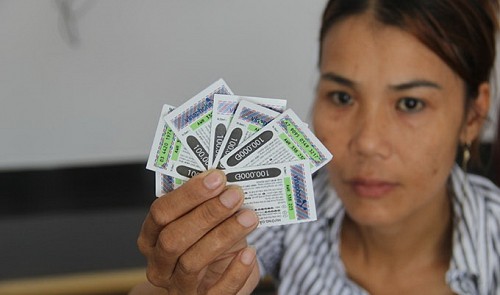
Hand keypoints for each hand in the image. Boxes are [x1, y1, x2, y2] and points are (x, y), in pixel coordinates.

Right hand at [136, 169, 259, 294]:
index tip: (216, 177)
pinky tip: (250, 252)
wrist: (215, 281)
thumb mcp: (205, 223)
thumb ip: (208, 205)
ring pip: (192, 262)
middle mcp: (159, 264)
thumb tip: (228, 182)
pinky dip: (235, 272)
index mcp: (152, 238)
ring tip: (248, 217)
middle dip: (207, 213)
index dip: (188, 194)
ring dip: (224, 235)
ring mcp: (178, 287)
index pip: (161, 213)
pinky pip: (218, 291)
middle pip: (173, 238)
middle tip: (234, 195)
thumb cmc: (210, 245)